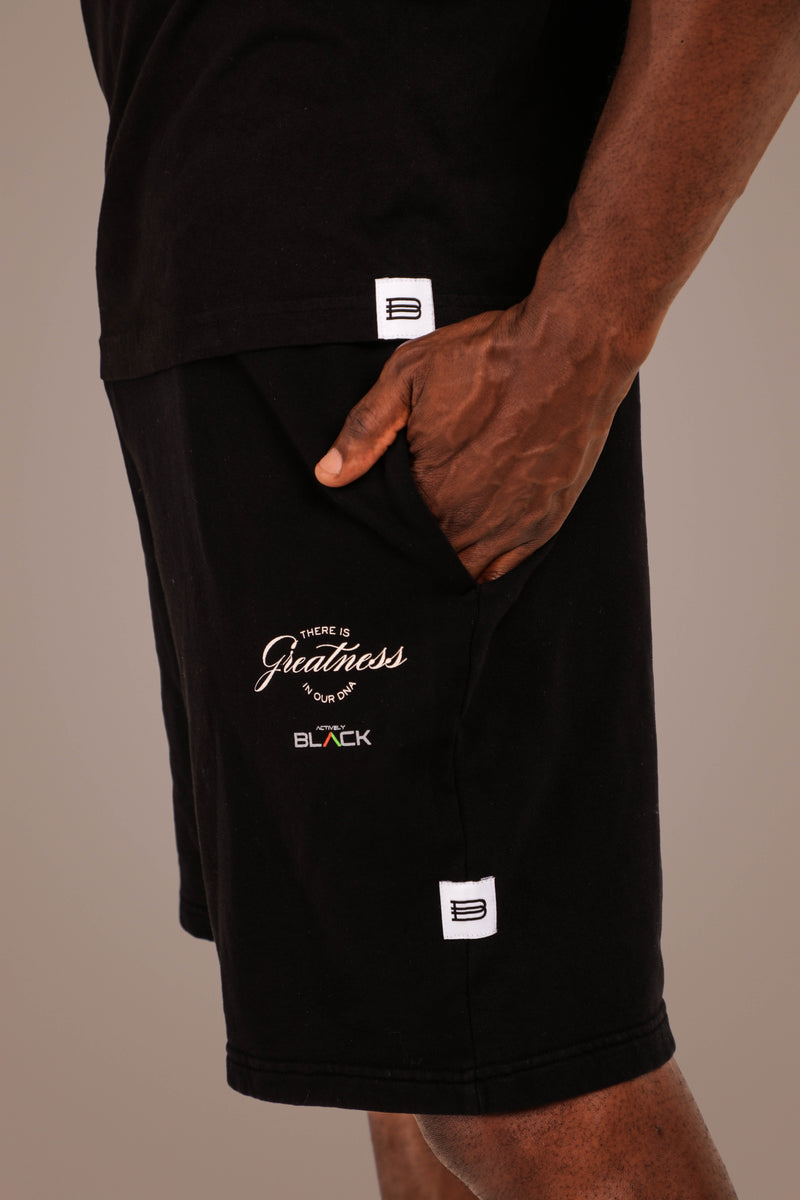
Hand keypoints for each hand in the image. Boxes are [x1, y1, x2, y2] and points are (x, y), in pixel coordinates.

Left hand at [314, 295, 641, 582]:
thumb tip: (328, 475)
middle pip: (428, 558)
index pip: (393, 535)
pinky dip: (486, 570)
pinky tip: (471, 561)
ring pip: (465, 569)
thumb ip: (365, 429)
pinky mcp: (544, 522)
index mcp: (431, 489)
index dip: (385, 532)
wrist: (571, 350)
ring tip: (434, 551)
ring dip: (448, 564)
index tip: (379, 527)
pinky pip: (505, 570)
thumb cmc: (490, 357)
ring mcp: (511, 525)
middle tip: (404, 540)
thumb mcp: (408, 376)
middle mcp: (469, 518)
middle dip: (414, 551)